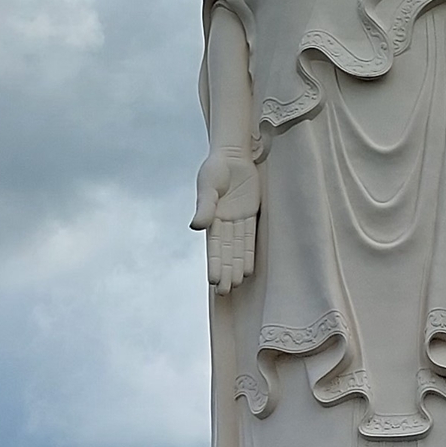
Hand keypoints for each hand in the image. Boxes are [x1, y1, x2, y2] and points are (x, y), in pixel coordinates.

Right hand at [192, 150, 260, 293]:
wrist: (233, 154)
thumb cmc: (216, 168)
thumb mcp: (208, 186)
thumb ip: (205, 206)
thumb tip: (196, 227)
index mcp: (211, 217)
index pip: (213, 246)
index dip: (215, 263)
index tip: (214, 281)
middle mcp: (223, 222)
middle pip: (225, 251)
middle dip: (225, 271)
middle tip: (226, 292)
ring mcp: (236, 219)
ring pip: (237, 248)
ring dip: (236, 266)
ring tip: (236, 284)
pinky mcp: (249, 214)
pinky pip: (249, 237)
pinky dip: (248, 252)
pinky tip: (247, 268)